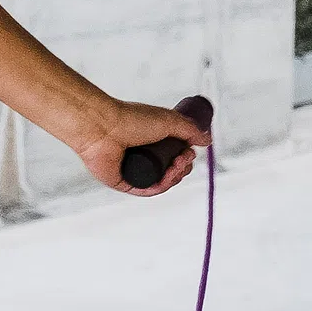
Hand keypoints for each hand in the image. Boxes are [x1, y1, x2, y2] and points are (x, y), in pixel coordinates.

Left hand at [84, 99, 209, 196]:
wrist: (104, 126)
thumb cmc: (131, 119)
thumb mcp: (168, 120)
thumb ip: (189, 129)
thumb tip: (207, 141)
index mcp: (152, 143)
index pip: (175, 157)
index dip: (186, 158)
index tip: (189, 151)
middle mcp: (143, 157)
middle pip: (171, 172)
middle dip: (183, 168)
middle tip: (181, 158)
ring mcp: (134, 171)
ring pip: (162, 183)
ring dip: (174, 178)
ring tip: (175, 166)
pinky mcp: (124, 183)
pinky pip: (146, 191)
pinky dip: (160, 188)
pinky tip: (166, 179)